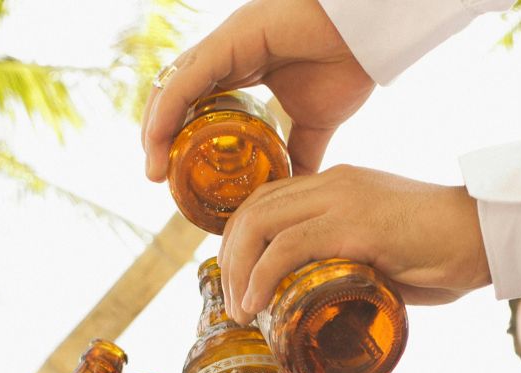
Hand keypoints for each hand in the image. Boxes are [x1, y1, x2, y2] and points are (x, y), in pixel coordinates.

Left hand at [141, 0, 374, 180]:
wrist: (367, 37)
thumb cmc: (347, 65)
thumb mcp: (317, 122)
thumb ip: (302, 152)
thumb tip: (297, 187)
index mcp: (242, 68)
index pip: (194, 103)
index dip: (178, 135)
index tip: (174, 174)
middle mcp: (226, 55)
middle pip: (175, 96)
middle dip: (160, 136)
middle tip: (157, 176)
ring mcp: (223, 46)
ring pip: (173, 88)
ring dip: (156, 128)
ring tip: (153, 167)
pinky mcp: (227, 41)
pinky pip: (186, 79)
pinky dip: (168, 110)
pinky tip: (158, 139)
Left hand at [219, 167, 488, 323]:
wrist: (488, 233)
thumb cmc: (450, 250)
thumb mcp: (390, 252)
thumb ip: (359, 266)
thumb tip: (336, 301)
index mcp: (340, 184)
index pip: (270, 199)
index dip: (243, 237)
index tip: (238, 277)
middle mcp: (334, 183)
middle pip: (254, 209)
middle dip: (231, 257)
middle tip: (233, 300)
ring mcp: (342, 200)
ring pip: (260, 224)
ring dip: (238, 271)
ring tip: (241, 310)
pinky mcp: (353, 224)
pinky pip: (287, 247)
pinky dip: (261, 277)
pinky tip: (255, 305)